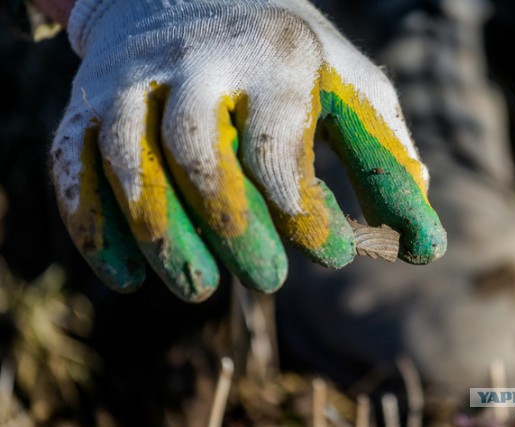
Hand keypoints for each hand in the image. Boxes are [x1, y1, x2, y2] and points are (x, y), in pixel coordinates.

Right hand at [50, 0, 446, 301]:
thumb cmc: (283, 53)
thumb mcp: (346, 80)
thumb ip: (384, 150)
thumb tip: (421, 233)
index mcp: (274, 57)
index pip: (281, 148)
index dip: (307, 215)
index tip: (335, 257)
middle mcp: (198, 63)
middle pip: (201, 156)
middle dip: (236, 231)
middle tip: (269, 280)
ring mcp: (135, 80)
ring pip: (130, 164)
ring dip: (163, 238)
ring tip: (199, 289)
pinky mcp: (89, 101)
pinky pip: (74, 166)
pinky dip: (93, 228)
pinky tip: (125, 278)